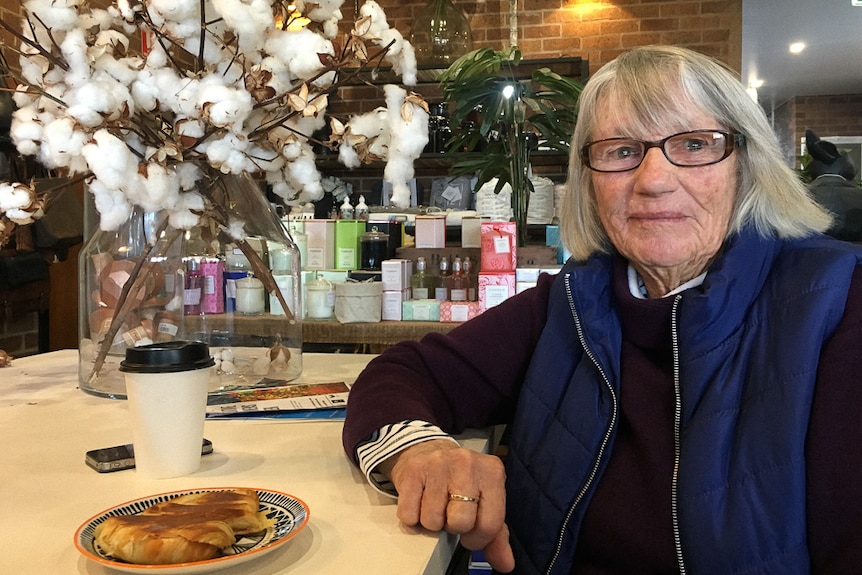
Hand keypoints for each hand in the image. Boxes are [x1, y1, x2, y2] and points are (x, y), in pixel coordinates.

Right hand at [379, 439, 514, 572]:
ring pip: (432, 521)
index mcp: (492, 473)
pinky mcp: (413, 470)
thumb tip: (505, 564)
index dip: (478, 539)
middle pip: (460, 523)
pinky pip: (409, 514)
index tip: (470, 534)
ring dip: (431, 521)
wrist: (427, 450)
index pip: (490, 523)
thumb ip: (497, 533)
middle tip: (450, 514)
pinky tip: (420, 500)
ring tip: (435, 504)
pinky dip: (412, 515)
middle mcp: (467, 464)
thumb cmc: (460, 480)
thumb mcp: (484, 500)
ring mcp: (439, 464)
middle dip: (453, 527)